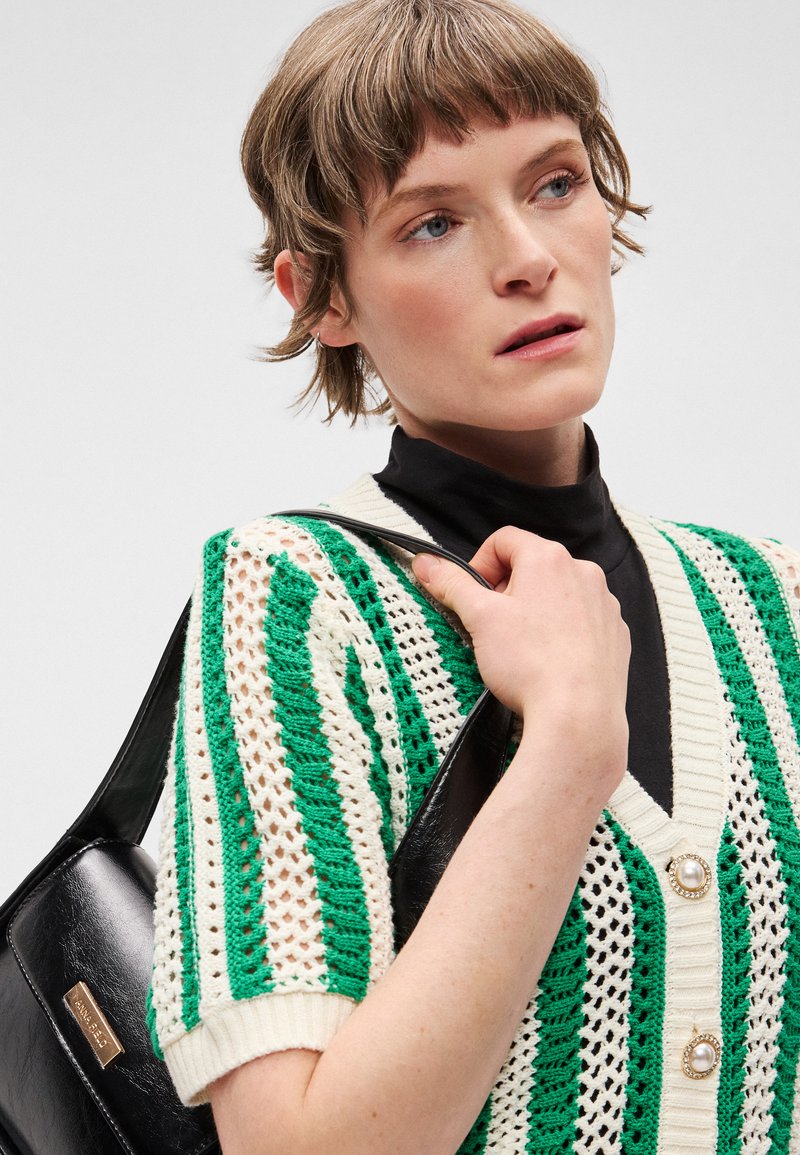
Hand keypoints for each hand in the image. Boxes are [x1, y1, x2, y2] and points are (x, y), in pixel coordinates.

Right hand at [412, 527, 629, 764]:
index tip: (473, 596)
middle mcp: (584, 573)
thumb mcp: (479, 618)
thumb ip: (452, 584)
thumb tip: (426, 562)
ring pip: (560, 594)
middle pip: (533, 566)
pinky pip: (583, 621)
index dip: (480, 564)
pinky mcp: (616, 634)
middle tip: (492, 626)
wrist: (578, 715)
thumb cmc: (530, 663)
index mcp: (549, 558)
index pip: (504, 540)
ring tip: (521, 647)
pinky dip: (564, 632)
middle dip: (507, 590)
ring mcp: (604, 604)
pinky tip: (549, 660)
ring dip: (536, 610)